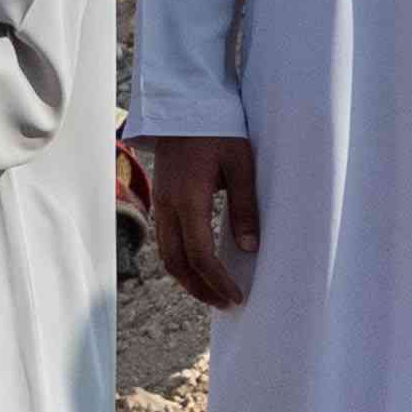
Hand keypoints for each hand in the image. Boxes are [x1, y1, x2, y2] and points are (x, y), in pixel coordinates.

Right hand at [139, 134, 261, 310]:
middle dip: (201, 289)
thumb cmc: (219, 131)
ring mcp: (161, 204)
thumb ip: (245, 207)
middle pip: (178, 264)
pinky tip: (200, 269)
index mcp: (188, 199)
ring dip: (189, 279)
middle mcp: (168, 206)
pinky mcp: (162, 201)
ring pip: (168, 256)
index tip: (237, 297)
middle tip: (226, 305)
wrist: (186, 106)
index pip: (200, 254)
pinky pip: (167, 242)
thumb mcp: (241, 165)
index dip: (218, 280)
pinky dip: (182, 262)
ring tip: (214, 294)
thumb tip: (250, 248)